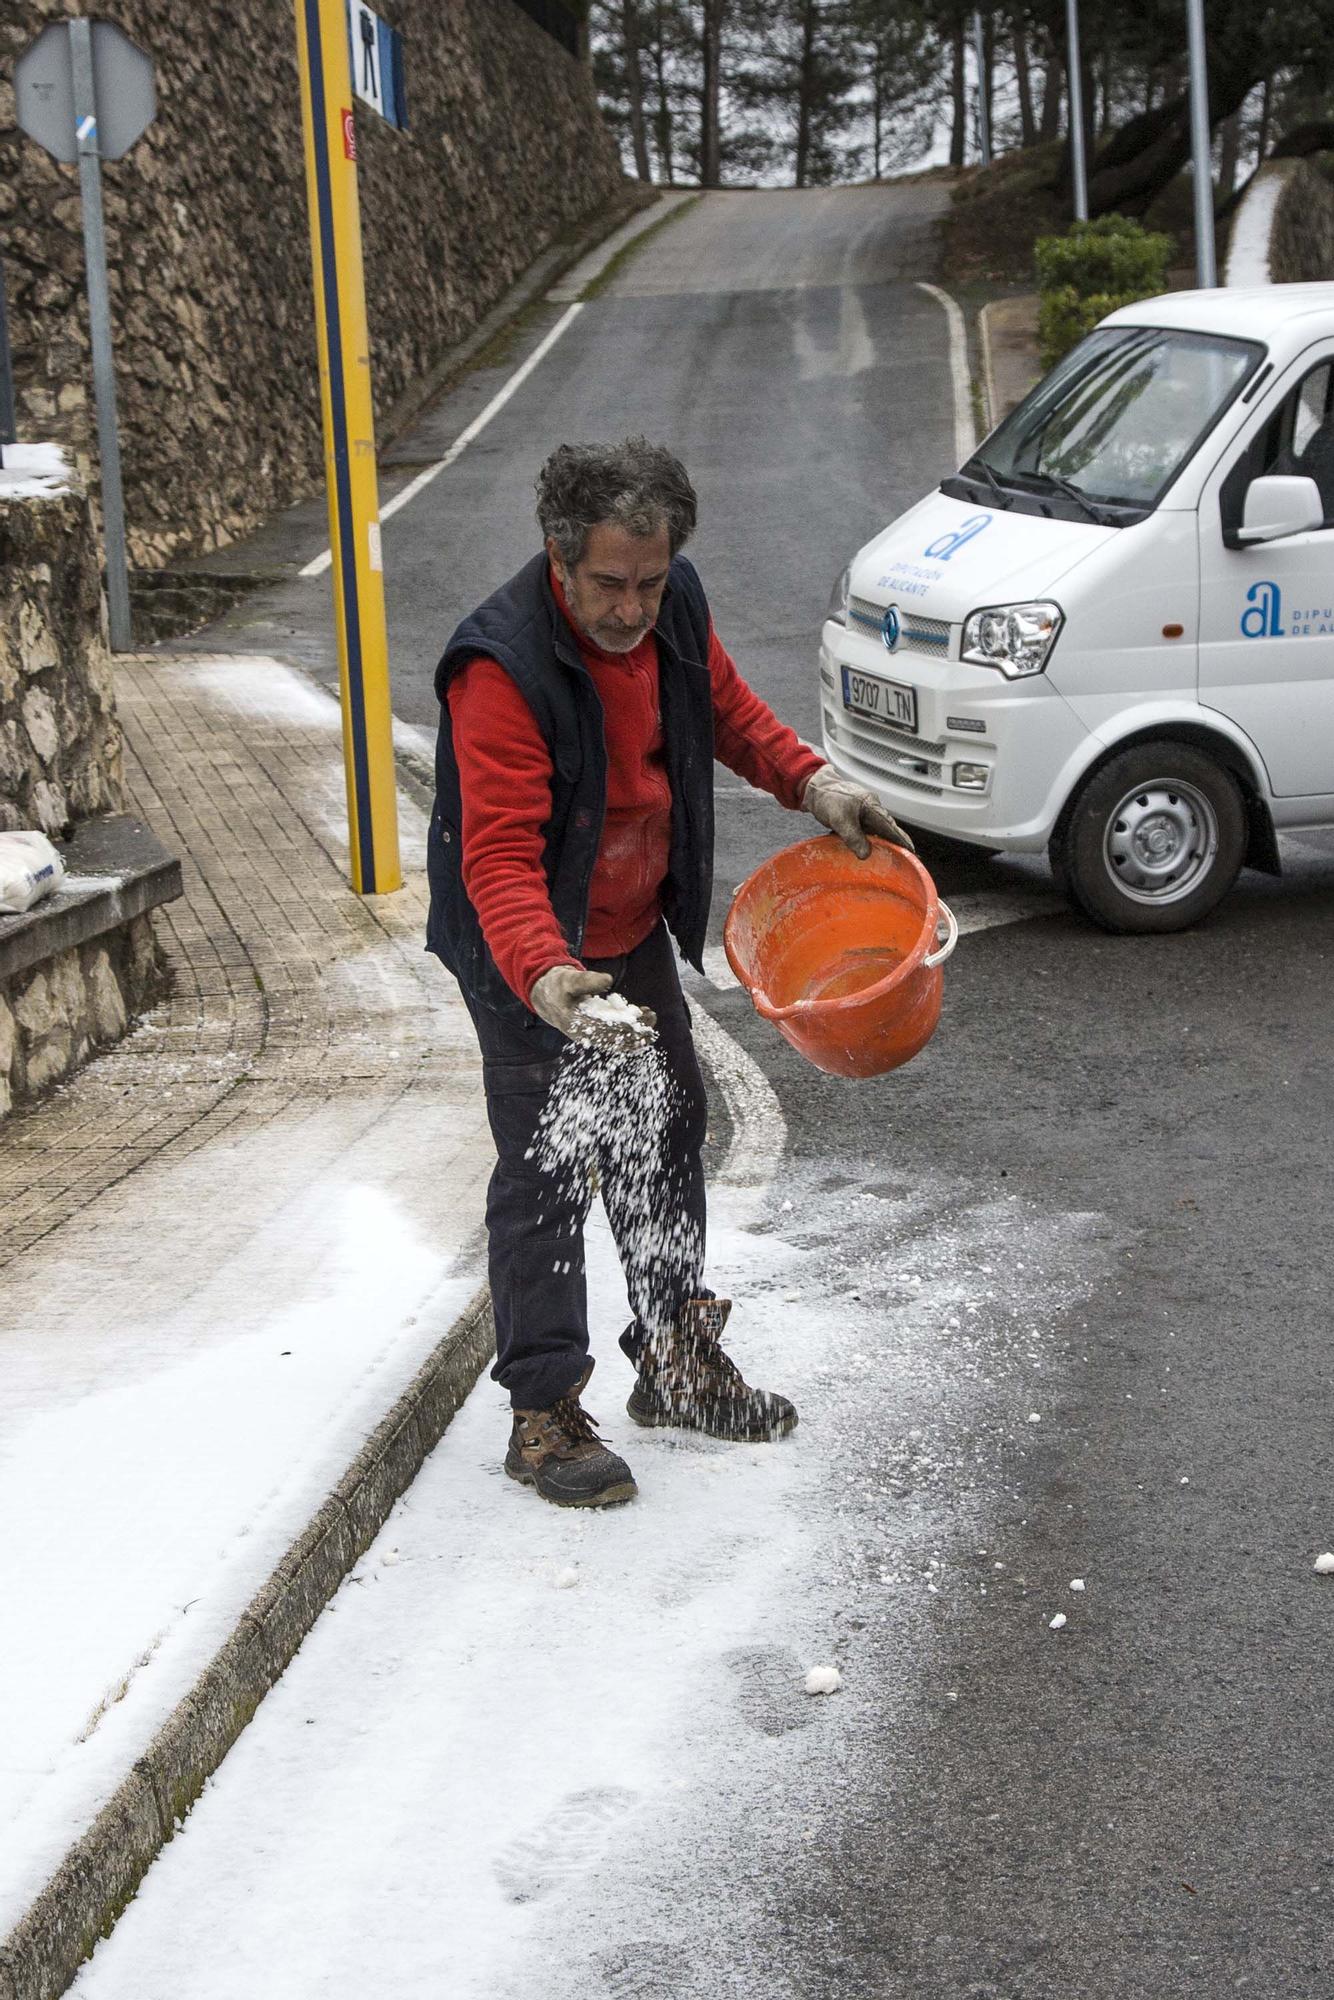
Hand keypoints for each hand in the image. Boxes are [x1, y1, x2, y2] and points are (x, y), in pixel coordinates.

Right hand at [529, 966, 657, 1049]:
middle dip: (635, 1032)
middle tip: (652, 1019)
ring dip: (636, 1031)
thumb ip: (587, 980)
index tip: (638, 1022)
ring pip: (618, 1039)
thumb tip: (608, 980)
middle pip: (614, 1040)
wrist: (548, 994)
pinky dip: (631, 1027)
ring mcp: (593, 1033)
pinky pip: (617, 1032)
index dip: (623, 1030)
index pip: (604, 1033)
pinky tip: (643, 1016)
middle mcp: (585, 1034)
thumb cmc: (557, 987)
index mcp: (576, 1026)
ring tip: (651, 1018)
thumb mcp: (568, 980)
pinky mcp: (598, 1028)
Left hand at [802, 765, 914, 860]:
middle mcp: (871, 809)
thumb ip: (853, 836)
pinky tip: (867, 847)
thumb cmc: (828, 798)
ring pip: (876, 830)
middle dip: (895, 842)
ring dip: (880, 842)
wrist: (815, 788)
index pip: (890, 826)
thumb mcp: (839, 819)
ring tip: (888, 855)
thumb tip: (865, 854)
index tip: (911, 851)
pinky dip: (868, 839)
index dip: (901, 839)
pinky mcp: (855, 816)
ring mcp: (863, 812)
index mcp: (871, 806)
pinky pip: (865, 829)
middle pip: (886, 828)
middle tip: (903, 857)